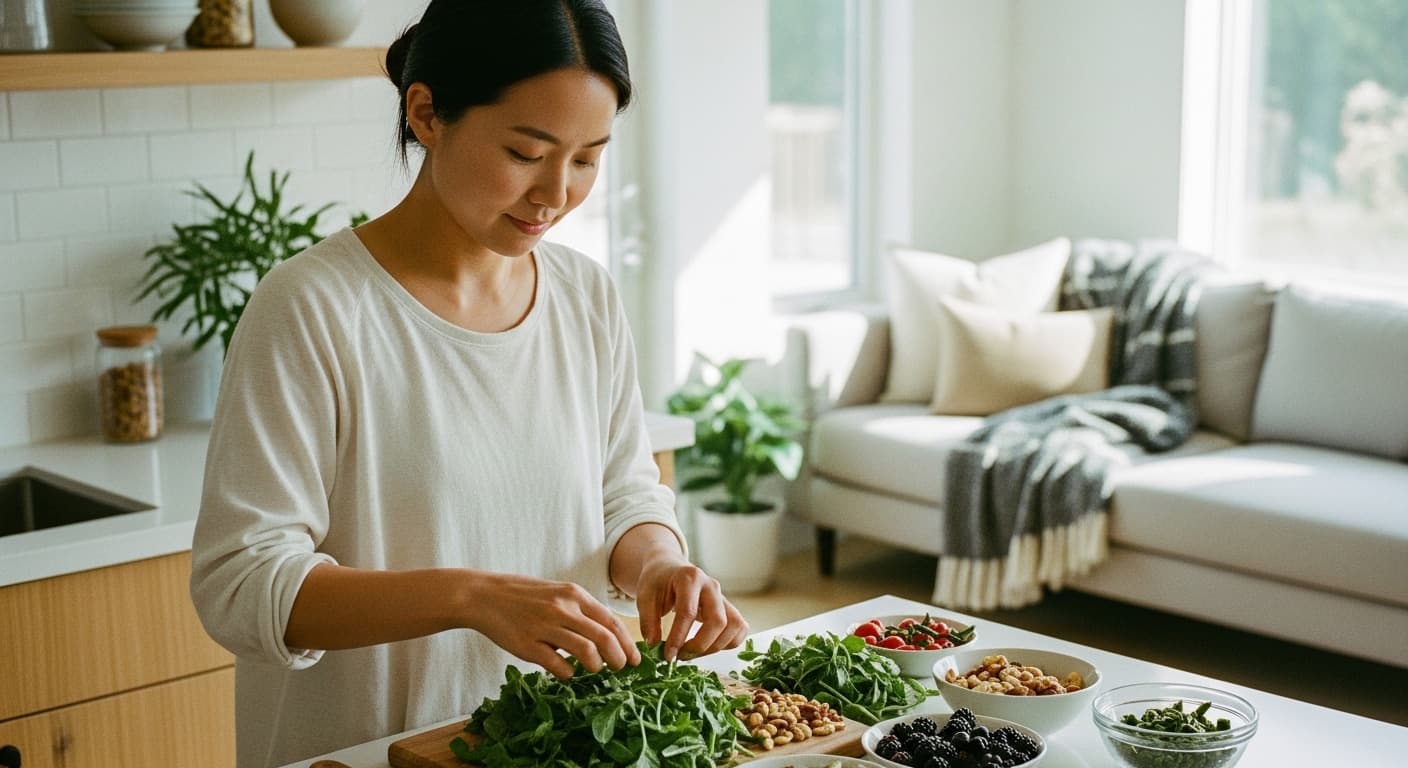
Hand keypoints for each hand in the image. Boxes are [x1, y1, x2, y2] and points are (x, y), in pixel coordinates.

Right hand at [465, 572, 640, 678]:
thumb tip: (607, 637)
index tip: (635, 658)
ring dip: (596, 666)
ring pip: (586, 652)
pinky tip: (566, 672)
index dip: (628, 643)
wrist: (484, 596)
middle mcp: (563, 608)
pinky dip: (568, 673)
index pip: (611, 621)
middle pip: (605, 638)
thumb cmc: (523, 596)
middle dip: (619, 658)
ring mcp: (545, 626)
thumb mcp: (557, 592)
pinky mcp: (528, 645)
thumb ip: (580, 610)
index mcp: (574, 595)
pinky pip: (558, 665)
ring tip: (594, 669)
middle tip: (620, 668)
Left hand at [635, 555, 748, 660]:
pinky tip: (707, 647)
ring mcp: (723, 596)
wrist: (669, 569)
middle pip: (718, 620)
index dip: (678, 637)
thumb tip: (655, 646)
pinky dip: (727, 643)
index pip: (688, 612)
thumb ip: (648, 621)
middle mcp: (711, 586)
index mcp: (689, 578)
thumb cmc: (657, 583)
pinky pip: (739, 629)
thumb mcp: (644, 596)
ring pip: (733, 626)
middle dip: (700, 645)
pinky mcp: (729, 608)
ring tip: (692, 653)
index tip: (668, 655)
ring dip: (714, 647)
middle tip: (681, 656)